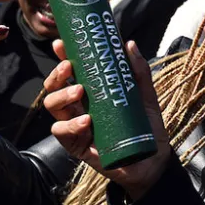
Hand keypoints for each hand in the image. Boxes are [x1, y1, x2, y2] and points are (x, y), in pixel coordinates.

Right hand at [43, 39, 172, 199]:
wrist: (153, 160)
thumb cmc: (146, 127)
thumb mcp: (144, 96)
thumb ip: (138, 72)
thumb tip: (129, 44)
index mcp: (92, 94)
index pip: (71, 73)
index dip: (62, 58)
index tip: (61, 44)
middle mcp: (79, 108)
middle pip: (54, 87)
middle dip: (56, 74)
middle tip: (69, 67)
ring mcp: (76, 126)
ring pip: (52, 106)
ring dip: (61, 95)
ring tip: (79, 91)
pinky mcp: (77, 145)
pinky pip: (62, 132)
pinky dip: (71, 124)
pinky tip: (86, 121)